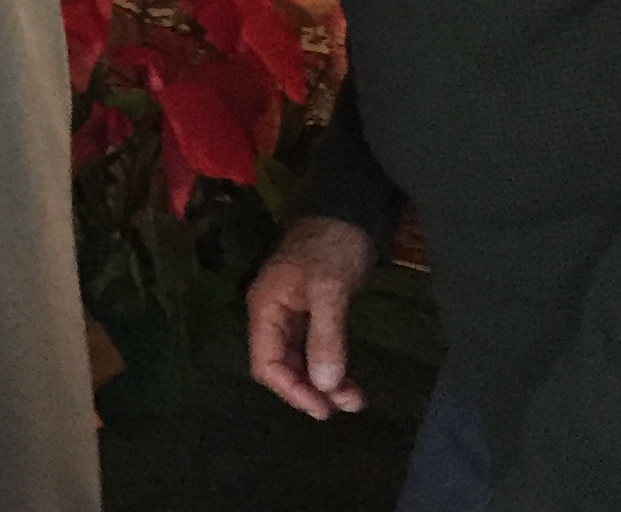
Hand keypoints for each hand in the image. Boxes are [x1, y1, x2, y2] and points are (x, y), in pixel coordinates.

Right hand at [246, 216, 377, 418]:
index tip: (324, 408)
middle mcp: (272, 314)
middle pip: (281, 366)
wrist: (347, 212)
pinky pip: (313, 350)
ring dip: (323, 382)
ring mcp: (291, 314)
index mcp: (265, 307)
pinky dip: (329, 367)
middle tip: (345, 406)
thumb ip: (325, 336)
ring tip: (354, 399)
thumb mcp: (330, 289)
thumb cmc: (332, 247)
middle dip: (310, 389)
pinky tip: (349, 380)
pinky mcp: (311, 313)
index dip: (291, 390)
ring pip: (299, 361)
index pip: (265, 363)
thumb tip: (324, 384)